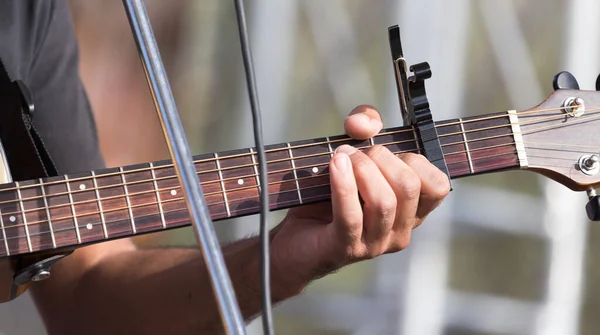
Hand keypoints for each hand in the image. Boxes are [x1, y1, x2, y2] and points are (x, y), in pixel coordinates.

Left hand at [269, 105, 449, 296]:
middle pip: (409, 187)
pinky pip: (351, 215)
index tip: (386, 149)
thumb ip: (365, 127)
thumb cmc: (327, 196)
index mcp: (411, 212)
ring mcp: (375, 244)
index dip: (415, 158)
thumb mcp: (353, 154)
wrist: (292, 238)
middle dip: (381, 158)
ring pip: (384, 202)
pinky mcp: (346, 248)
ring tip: (340, 157)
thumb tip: (363, 123)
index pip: (437, 186)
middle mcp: (399, 231)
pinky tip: (335, 165)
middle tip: (354, 151)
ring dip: (361, 170)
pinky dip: (343, 184)